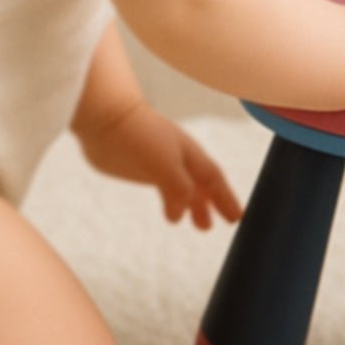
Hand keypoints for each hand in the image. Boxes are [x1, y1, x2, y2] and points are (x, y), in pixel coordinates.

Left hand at [76, 100, 243, 229]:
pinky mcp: (142, 169)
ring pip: (185, 189)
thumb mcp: (165, 164)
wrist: (107, 117)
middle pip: (203, 184)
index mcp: (190, 155)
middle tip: (224, 224)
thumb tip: (181, 213)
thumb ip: (179, 187)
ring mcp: (161, 164)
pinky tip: (171, 215)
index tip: (238, 217)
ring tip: (201, 226)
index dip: (226, 198)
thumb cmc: (140, 136)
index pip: (214, 179)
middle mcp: (179, 160)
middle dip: (215, 203)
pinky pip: (166, 189)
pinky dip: (173, 202)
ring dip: (194, 206)